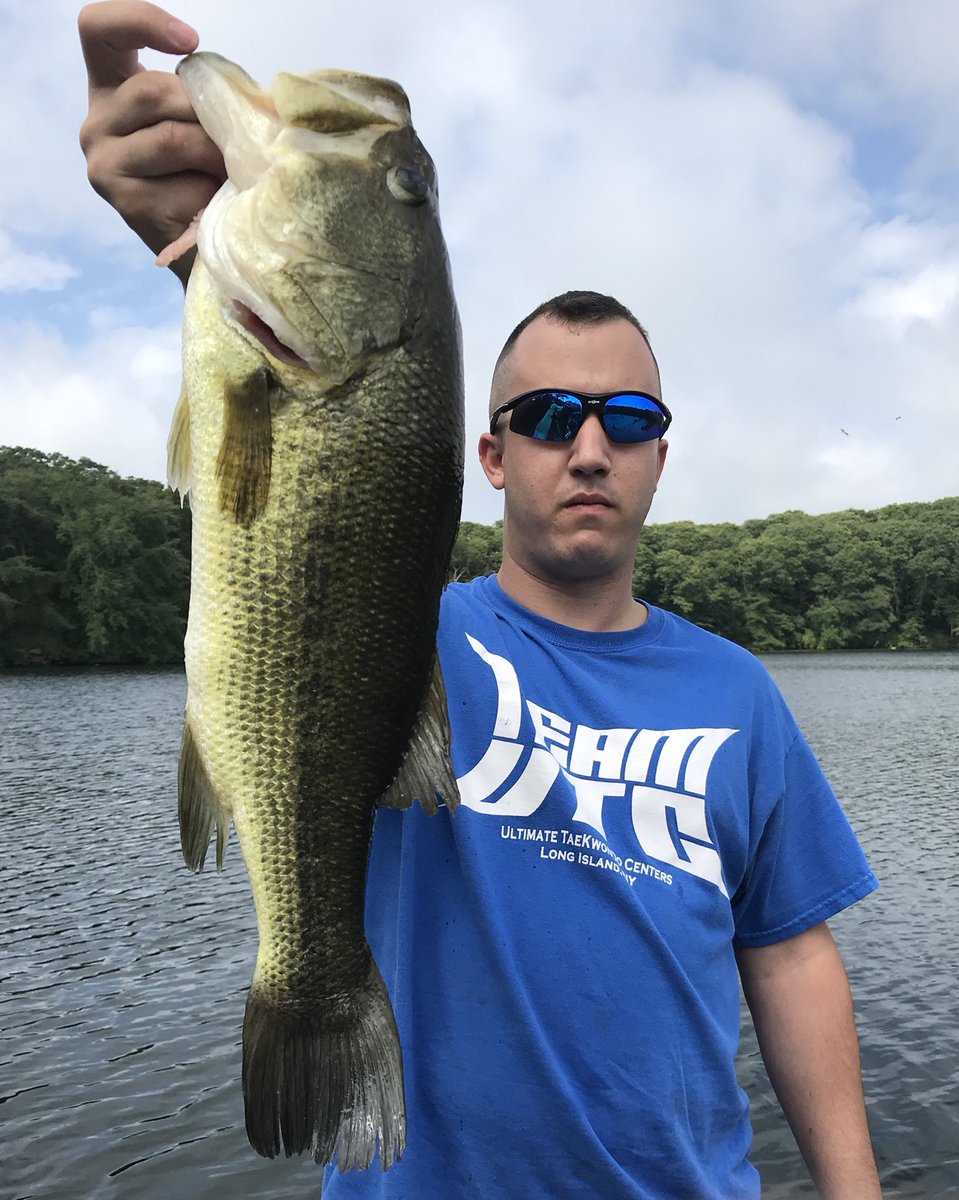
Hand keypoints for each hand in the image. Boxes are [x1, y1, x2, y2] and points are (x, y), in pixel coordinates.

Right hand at [78, 1, 226, 284]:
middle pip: (150, 90)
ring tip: (232, 171)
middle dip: (205, 111)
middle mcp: (97, 124)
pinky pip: (183, 182)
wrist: (210, 248)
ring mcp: (105, 165)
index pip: (97, 30)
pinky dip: (212, 191)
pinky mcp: (127, 203)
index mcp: (112, 89)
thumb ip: (208, 97)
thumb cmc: (212, 176)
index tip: (190, 40)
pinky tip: (216, 203)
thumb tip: (247, 94)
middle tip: (233, 138)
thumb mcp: (205, 124)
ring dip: (215, 153)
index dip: (140, 21)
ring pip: (171, 137)